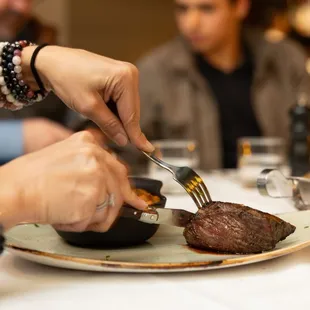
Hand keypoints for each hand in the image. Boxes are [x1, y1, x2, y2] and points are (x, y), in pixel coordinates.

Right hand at [0, 131, 147, 230]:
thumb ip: (90, 168)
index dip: (124, 187)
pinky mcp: (92, 197)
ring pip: (110, 207)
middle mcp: (96, 156)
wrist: (13, 190)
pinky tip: (65, 216)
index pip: (117, 168)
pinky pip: (97, 220)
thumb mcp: (64, 159)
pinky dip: (82, 224)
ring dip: (93, 218)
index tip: (132, 198)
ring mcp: (96, 176)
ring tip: (71, 214)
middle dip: (115, 206)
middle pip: (120, 187)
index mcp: (89, 144)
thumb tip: (109, 185)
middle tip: (108, 217)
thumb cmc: (31, 178)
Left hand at [22, 46, 153, 152]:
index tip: (147, 150)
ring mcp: (126, 75)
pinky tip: (101, 112)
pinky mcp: (120, 77)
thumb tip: (124, 140)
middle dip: (124, 127)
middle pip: (132, 111)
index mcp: (125, 78)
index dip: (136, 135)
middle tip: (115, 141)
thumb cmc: (67, 78)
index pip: (132, 114)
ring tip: (98, 118)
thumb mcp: (88, 106)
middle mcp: (130, 74)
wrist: (53, 62)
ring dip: (117, 119)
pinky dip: (114, 111)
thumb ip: (109, 125)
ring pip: (127, 108)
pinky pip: (122, 101)